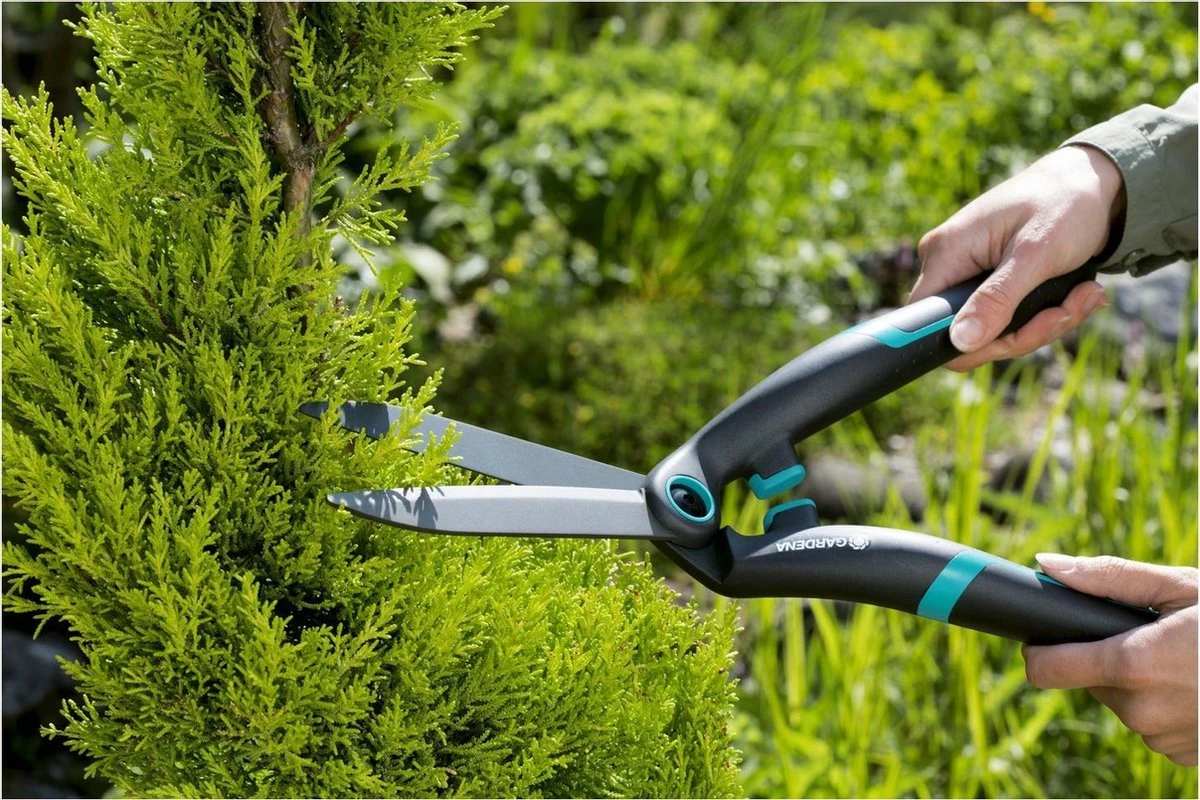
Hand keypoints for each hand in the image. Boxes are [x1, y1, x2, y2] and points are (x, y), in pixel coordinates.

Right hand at [909, 145, 1125, 370]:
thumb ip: (998, 299)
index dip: (967, 344)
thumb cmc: (1066, 203)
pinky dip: (1044, 315)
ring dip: (1043, 324)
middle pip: (967, 333)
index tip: (1016, 339)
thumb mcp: (1036, 254)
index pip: (927, 322)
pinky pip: (1006, 318)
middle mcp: (947, 265)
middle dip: (1023, 333)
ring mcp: (967, 273)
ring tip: (1086, 295)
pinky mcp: (988, 279)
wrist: (1094, 180)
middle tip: (1069, 311)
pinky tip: (1077, 294)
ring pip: (992, 330)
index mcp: (946, 253)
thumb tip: (960, 342)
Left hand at [1023, 554, 1198, 764]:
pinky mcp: (1185, 757)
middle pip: (1089, 680)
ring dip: (1138, 681)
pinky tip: (1195, 684)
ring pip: (1122, 703)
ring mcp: (1164, 740)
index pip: (1045, 670)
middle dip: (1106, 656)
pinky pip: (1153, 725)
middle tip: (1150, 634)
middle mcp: (1142, 711)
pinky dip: (1164, 704)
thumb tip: (1049, 565)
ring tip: (1183, 657)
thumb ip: (1108, 577)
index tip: (1042, 636)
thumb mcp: (1181, 588)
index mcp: (1132, 666)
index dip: (1038, 650)